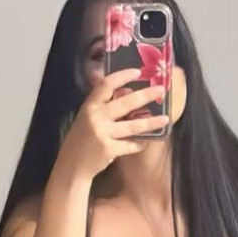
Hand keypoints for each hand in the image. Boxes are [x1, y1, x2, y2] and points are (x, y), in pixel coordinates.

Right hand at [59, 66, 165, 182]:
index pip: (106, 85)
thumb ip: (102, 106)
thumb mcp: (86, 118)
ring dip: (151, 122)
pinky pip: (130, 145)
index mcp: (89, 106)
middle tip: (160, 90)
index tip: (138, 71)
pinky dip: (138, 144)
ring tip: (165, 119)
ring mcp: (102, 133)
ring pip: (132, 126)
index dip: (122, 76)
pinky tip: (145, 142)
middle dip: (145, 95)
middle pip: (125, 102)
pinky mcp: (108, 149)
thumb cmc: (82, 139)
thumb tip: (129, 94)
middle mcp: (95, 117)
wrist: (72, 165)